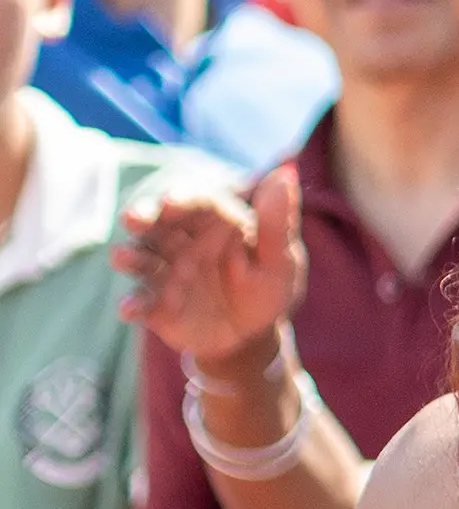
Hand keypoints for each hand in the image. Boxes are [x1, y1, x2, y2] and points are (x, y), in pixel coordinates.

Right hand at [117, 172, 308, 380]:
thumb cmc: (268, 288)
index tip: (170, 202)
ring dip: (130, 256)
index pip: (198, 202)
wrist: (252, 335)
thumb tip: (285, 173)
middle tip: (133, 218)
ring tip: (122, 257)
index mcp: (215, 221)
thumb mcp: (281, 260)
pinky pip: (140, 301)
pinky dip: (133, 303)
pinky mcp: (154, 303)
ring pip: (141, 257)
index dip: (183, 200)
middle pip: (158, 222)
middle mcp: (182, 240)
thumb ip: (278, 223)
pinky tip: (129, 308)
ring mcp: (164, 271)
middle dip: (143, 217)